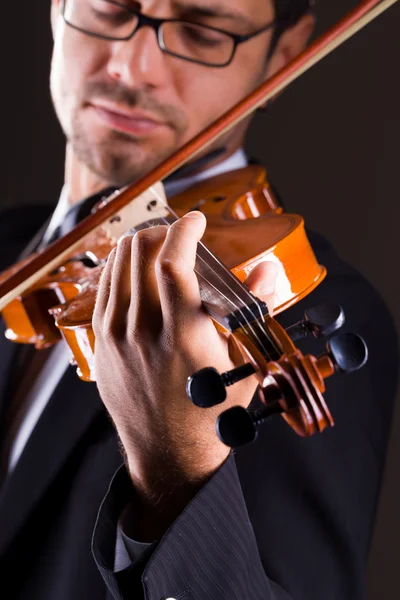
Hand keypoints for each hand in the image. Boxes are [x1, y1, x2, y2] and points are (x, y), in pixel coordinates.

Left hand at [93, 212, 277, 536]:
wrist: (168, 457)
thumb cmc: (211, 415)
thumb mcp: (243, 366)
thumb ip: (252, 311)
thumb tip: (267, 270)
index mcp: (183, 336)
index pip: (174, 262)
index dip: (185, 230)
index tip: (196, 219)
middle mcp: (142, 331)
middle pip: (141, 253)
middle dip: (163, 232)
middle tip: (180, 236)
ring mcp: (115, 337)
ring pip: (119, 265)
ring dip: (141, 247)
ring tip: (160, 249)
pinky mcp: (100, 345)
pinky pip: (104, 288)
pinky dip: (121, 269)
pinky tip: (137, 272)